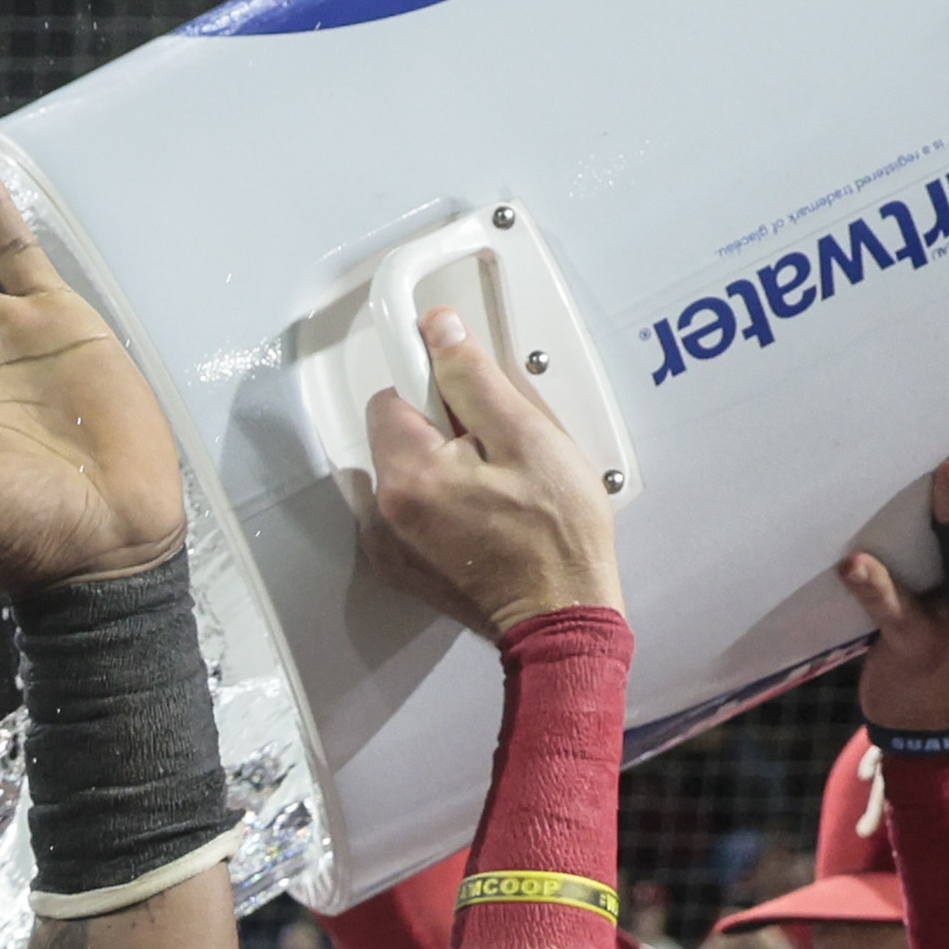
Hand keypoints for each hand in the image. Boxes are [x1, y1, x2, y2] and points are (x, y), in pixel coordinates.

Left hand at [362, 307, 624, 640]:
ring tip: (500, 486)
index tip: (467, 390)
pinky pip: (415, 509)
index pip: (392, 393)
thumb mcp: (528, 438)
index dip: (435, 383)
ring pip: (412, 471)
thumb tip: (439, 331)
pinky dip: (444, 503)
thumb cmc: (557, 539)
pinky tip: (487, 514)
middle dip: (446, 428)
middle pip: (400, 434)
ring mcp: (393, 543)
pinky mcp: (407, 564)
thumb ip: (474, 378)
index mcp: (409, 474)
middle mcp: (387, 511)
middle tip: (501, 449)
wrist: (562, 618)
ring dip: (447, 466)